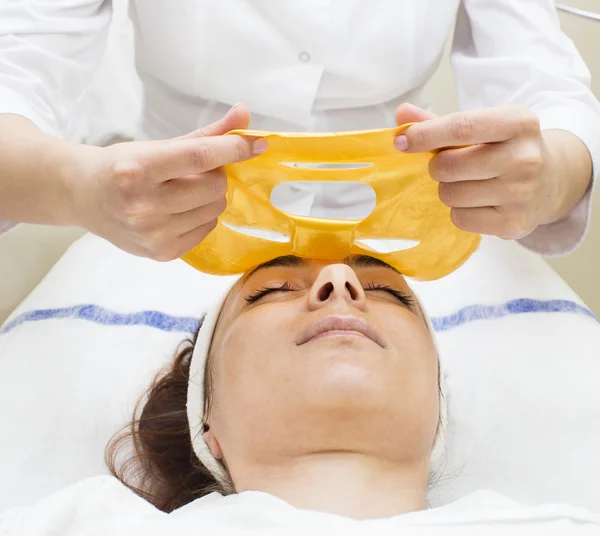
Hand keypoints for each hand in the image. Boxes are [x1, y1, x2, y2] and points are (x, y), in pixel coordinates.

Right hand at [72, 103, 265, 259]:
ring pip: (215, 210)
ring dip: (209, 197)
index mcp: (138, 169)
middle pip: (214, 188)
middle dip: (215, 176)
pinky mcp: (162, 253)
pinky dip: (201, 217)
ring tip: (181, 193)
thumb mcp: (157, 145)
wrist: (84, 197)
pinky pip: (207, 230)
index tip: (257, 143)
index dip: (234, 148)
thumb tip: (244, 114)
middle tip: (193, 173)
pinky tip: (177, 211)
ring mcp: (153, 234)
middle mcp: (143, 205)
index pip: (200, 157)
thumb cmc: (121, 166)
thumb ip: (205, 134)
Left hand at [394, 103, 590, 239]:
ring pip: (451, 195)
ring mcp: (521, 193)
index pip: (462, 127)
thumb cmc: (505, 149)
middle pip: (449, 166)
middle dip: (436, 167)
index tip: (401, 141)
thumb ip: (440, 122)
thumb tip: (402, 115)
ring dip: (448, 190)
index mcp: (518, 122)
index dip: (425, 135)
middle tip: (448, 166)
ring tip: (467, 184)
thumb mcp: (482, 127)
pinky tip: (477, 203)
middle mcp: (525, 157)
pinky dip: (459, 212)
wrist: (551, 180)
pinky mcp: (513, 223)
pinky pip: (460, 219)